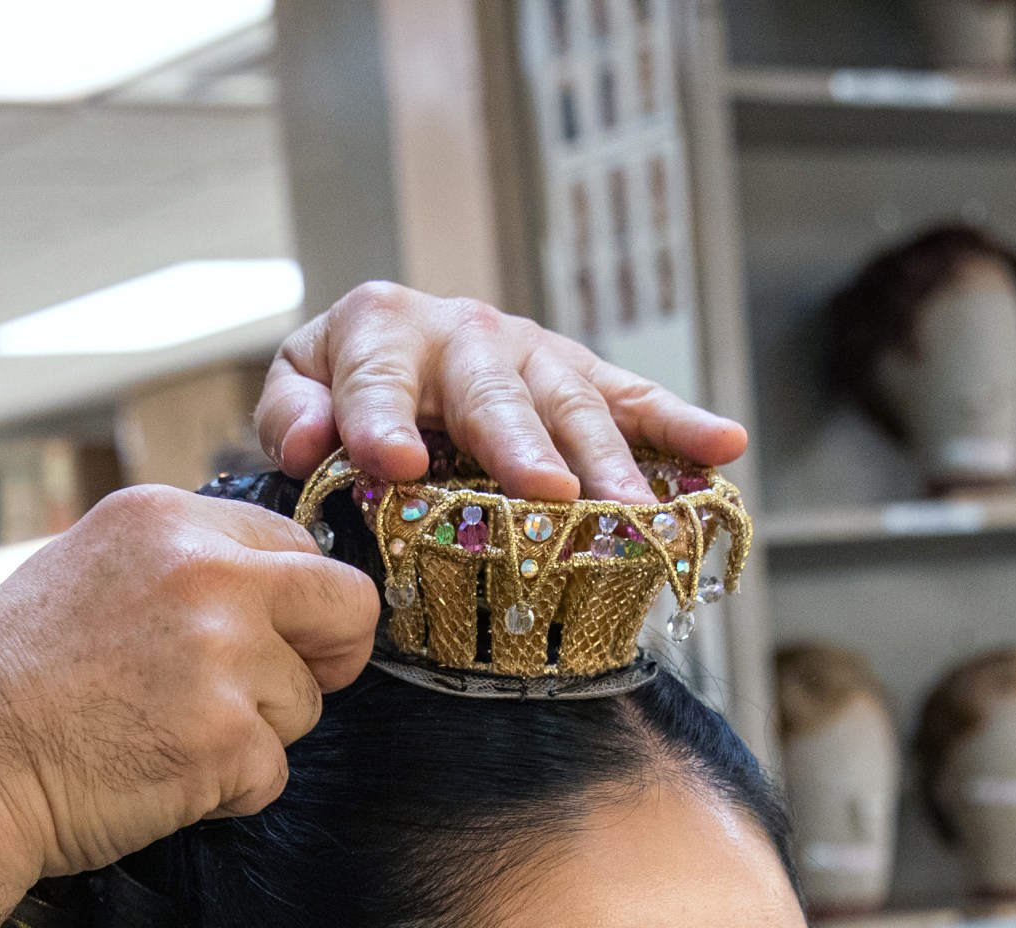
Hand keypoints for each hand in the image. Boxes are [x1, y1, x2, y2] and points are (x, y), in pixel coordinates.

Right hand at [0, 484, 379, 878]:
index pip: (295, 542)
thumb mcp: (84, 572)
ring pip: (305, 703)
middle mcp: (205, 572)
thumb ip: (174, 567)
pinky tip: (156, 778)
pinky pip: (272, 774)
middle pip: (345, 605)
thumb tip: (255, 587)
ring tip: (164, 738)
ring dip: (255, 735)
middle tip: (280, 693)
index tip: (266, 638)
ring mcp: (222, 654)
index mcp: (166, 519)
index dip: (290, 604)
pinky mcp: (228, 738)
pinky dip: (226, 793)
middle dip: (328, 655)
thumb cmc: (2, 686)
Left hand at [259, 283, 749, 502]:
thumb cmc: (338, 387)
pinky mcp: (576, 376)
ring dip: (606, 458)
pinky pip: (632, 399)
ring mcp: (529, 354)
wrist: (384, 347)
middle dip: (521, 444)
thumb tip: (308, 442)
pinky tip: (724, 446)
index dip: (381, 419)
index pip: (376, 377)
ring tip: (633, 509)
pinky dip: (680, 423)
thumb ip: (291, 412)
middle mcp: (463, 331)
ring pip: (571, 404)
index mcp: (380, 329)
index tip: (397, 462)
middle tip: (547, 493)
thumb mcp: (297, 388)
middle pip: (494, 392)